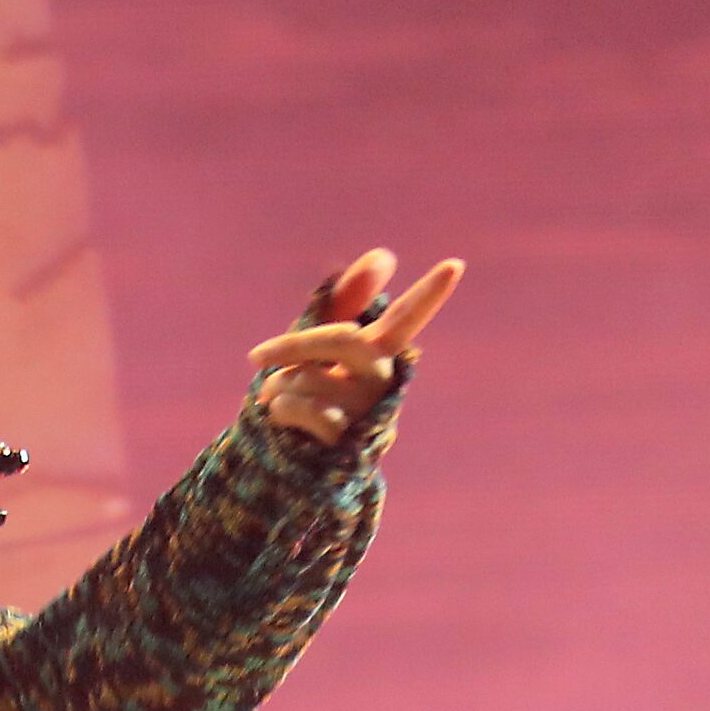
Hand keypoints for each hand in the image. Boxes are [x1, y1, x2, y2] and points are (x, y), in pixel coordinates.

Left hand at [245, 249, 463, 446]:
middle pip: (343, 340)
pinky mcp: (347, 439)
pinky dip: (281, 409)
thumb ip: (346, 300)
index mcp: (378, 351)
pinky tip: (282, 418)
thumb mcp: (321, 344)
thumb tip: (385, 255)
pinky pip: (305, 408)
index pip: (407, 318)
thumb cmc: (310, 390)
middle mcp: (381, 380)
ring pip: (308, 378)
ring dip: (278, 387)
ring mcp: (367, 412)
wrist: (293, 455)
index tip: (454, 265)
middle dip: (293, 345)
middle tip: (255, 356)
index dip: (428, 294)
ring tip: (280, 400)